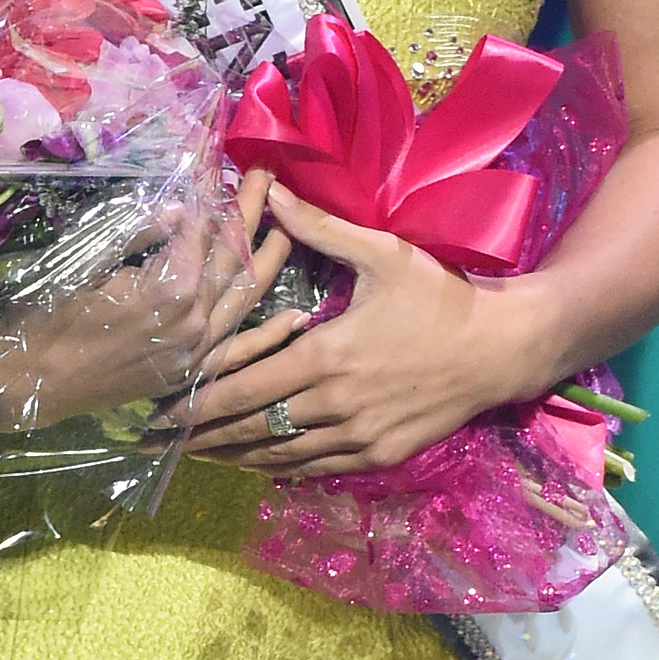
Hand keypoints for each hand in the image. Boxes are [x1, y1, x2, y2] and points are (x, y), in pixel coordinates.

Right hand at [0, 175, 285, 430]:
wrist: (23, 379)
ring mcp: (193, 353)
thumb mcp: (88, 257)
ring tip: (291, 224)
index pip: (203, 228)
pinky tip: (296, 314)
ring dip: (270, 260)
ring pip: (244, 300)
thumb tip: (182, 208)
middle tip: (269, 174)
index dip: (214, 191)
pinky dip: (268, 333)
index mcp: (171, 288)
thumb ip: (141, 231)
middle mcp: (193, 321)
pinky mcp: (186, 376)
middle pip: (233, 257)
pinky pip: (238, 352)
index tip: (228, 162)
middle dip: (251, 211)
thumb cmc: (45, 310)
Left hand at [169, 182, 551, 477]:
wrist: (501, 347)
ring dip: (235, 456)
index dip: (198, 402)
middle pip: (252, 429)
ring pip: (281, 455)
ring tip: (197, 454)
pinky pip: (317, 468)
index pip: (245, 388)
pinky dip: (281, 467)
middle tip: (157, 439)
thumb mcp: (382, 252)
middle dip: (201, 435)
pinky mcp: (381, 454)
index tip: (160, 409)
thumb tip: (270, 191)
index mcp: (326, 357)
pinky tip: (259, 464)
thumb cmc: (440, 295)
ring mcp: (359, 437)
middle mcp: (335, 406)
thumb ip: (319, 227)